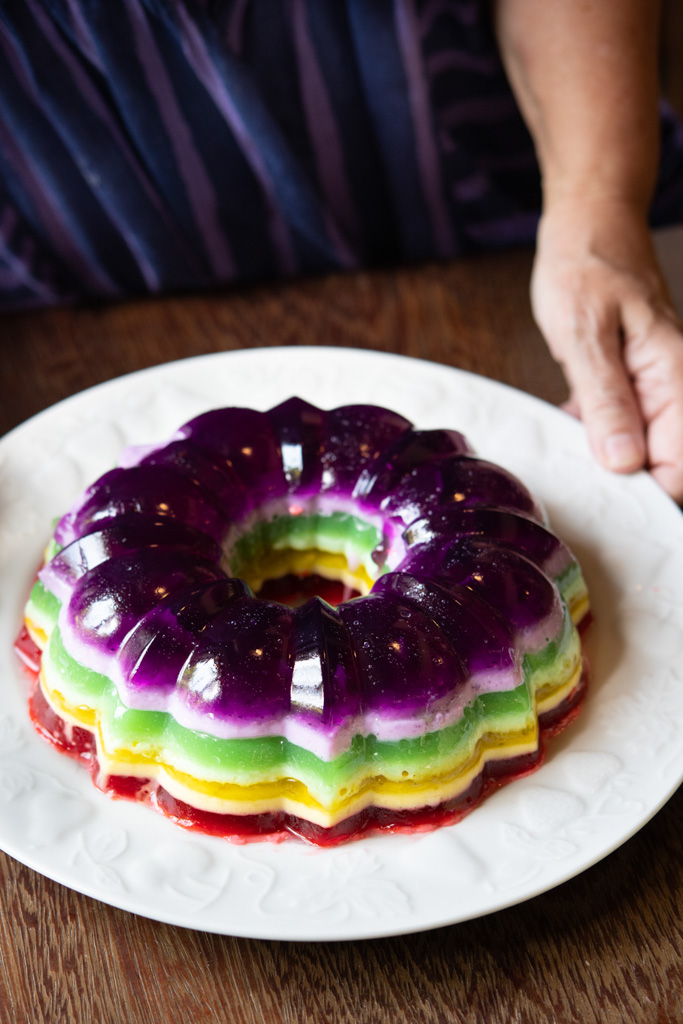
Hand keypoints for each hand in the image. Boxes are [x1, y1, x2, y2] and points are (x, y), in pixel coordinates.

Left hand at [531, 197, 682, 503]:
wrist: (590, 225)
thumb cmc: (586, 266)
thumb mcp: (585, 334)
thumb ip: (605, 401)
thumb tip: (623, 461)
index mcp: (677, 380)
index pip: (680, 469)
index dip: (646, 494)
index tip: (606, 504)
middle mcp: (678, 389)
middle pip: (668, 468)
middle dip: (625, 486)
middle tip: (581, 484)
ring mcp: (660, 390)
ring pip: (644, 454)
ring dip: (607, 463)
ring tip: (571, 456)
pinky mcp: (638, 388)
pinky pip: (626, 430)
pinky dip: (598, 437)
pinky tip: (570, 427)